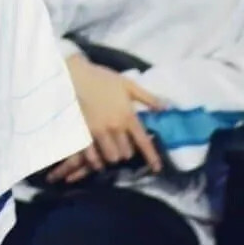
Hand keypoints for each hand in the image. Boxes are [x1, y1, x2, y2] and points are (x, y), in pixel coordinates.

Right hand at [64, 55, 165, 173]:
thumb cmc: (104, 79)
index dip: (152, 157)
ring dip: (113, 154)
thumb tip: (167, 108)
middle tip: (123, 143)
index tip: (157, 168)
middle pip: (127, 153)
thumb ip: (148, 98)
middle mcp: (115, 127)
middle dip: (127, 150)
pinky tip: (97, 157)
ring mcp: (99, 132)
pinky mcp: (83, 134)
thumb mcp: (129, 84)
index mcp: (128, 116)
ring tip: (111, 148)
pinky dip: (96, 159)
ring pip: (111, 156)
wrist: (76, 76)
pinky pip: (92, 156)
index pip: (143, 142)